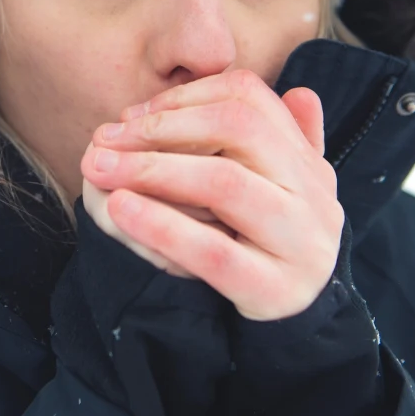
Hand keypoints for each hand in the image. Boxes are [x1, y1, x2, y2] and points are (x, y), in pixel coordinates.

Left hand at [79, 70, 342, 321]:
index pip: (250, 98)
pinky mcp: (272, 289)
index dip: (187, 96)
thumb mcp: (281, 189)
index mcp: (307, 162)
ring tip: (101, 168)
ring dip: (154, 169)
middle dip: (162, 128)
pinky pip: (213, 252)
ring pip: (226, 184)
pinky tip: (119, 209)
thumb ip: (280, 142)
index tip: (133, 115)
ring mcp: (299, 242)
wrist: (296, 325)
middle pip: (239, 129)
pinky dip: (162, 226)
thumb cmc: (271, 245)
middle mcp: (314, 194)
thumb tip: (297, 90)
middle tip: (105, 138)